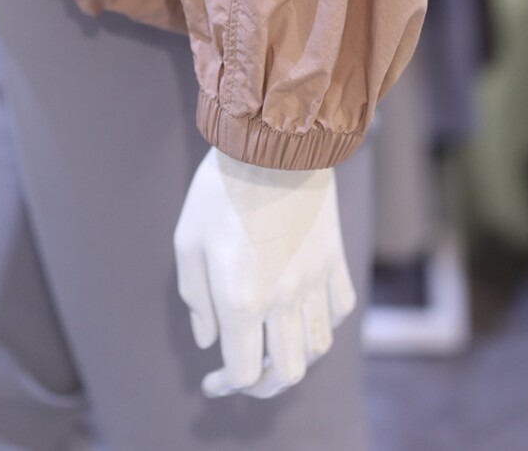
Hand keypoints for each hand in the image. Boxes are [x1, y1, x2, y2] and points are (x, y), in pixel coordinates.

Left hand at [173, 146, 355, 398]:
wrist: (272, 141)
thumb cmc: (220, 189)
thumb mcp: (188, 240)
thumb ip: (196, 298)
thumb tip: (209, 340)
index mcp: (241, 299)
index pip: (243, 373)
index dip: (227, 385)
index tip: (213, 380)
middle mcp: (283, 299)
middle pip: (286, 374)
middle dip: (262, 384)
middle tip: (245, 372)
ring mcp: (314, 280)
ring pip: (318, 348)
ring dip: (295, 358)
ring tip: (273, 345)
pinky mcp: (334, 259)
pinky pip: (339, 310)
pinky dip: (324, 323)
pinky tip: (303, 312)